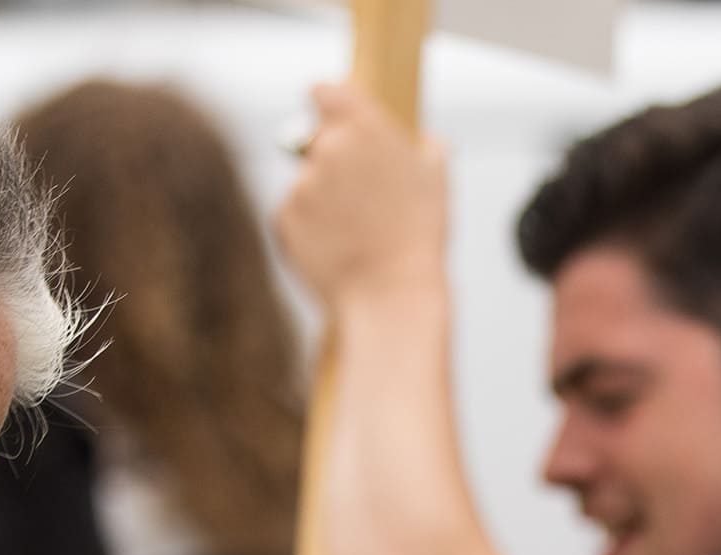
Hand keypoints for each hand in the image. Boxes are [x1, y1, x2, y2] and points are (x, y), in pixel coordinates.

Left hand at [274, 80, 449, 313]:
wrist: (391, 297)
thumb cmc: (418, 240)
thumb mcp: (437, 182)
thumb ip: (428, 148)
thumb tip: (429, 142)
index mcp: (365, 126)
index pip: (325, 92)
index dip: (326, 105)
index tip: (328, 116)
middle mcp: (328, 147)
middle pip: (314, 142)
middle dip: (330, 165)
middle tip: (356, 200)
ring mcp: (302, 183)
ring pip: (305, 184)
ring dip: (321, 203)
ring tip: (354, 235)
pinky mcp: (284, 217)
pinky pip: (292, 217)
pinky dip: (307, 232)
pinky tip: (337, 251)